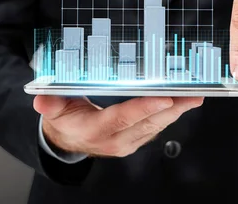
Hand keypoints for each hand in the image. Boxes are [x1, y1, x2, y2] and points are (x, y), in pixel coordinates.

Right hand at [34, 95, 202, 157]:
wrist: (69, 140)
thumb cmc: (64, 119)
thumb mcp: (53, 110)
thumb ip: (50, 104)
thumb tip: (42, 100)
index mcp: (95, 131)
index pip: (121, 118)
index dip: (143, 108)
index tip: (164, 98)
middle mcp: (115, 140)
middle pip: (147, 123)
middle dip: (173, 108)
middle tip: (193, 94)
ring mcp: (128, 142)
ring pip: (156, 126)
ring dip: (177, 111)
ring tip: (195, 96)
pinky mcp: (136, 139)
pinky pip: (157, 126)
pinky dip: (172, 113)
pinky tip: (184, 101)